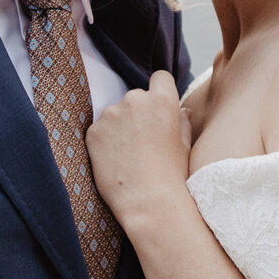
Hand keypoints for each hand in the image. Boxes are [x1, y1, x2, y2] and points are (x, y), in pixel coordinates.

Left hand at [86, 71, 190, 228]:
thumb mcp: (184, 145)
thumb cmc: (173, 175)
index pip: (160, 78)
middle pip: (136, 97)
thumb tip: (183, 111)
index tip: (157, 108)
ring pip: (115, 113)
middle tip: (143, 141)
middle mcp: (135, 100)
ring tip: (128, 155)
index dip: (160, 91)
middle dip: (138, 112)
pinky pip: (99, 130)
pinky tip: (115, 161)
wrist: (148, 201)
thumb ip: (182, 122)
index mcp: (162, 101)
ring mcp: (111, 114)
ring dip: (120, 126)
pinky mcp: (93, 131)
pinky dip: (105, 141)